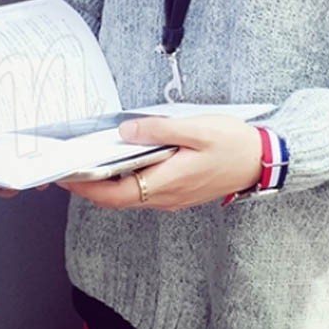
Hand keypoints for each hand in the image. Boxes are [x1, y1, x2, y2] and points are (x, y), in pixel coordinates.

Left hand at [56, 115, 261, 211]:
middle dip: (90, 186)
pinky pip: (145, 190)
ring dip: (107, 184)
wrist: (262, 160)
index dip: (86, 187)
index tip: (66, 175)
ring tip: (91, 162)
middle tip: (70, 168)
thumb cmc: (234, 145)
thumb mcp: (197, 129)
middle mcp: (167, 196)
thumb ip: (159, 130)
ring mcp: (174, 196)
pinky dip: (127, 180)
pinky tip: (124, 162)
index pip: (115, 194)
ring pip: (130, 195)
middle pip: (118, 198)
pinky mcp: (180, 191)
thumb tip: (127, 132)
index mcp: (168, 182)